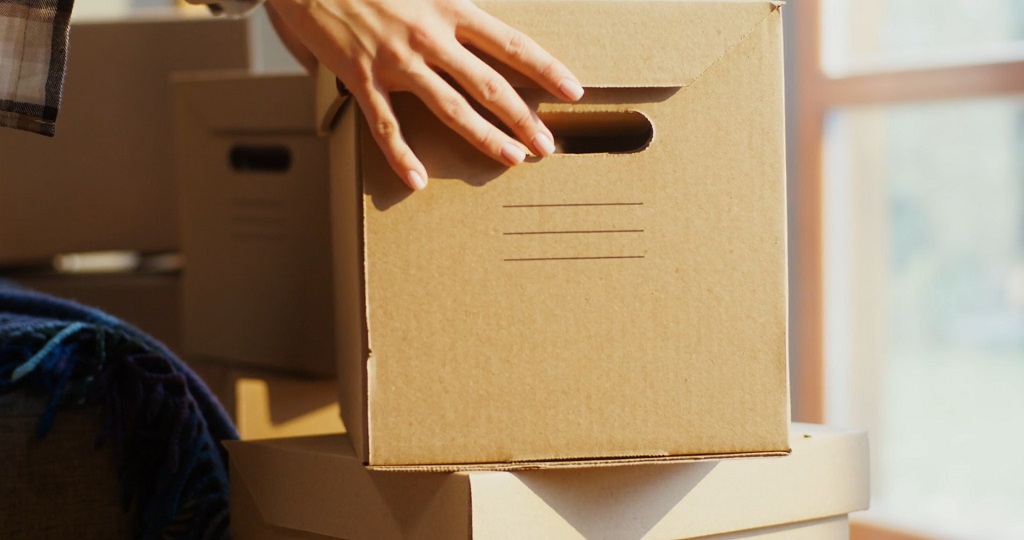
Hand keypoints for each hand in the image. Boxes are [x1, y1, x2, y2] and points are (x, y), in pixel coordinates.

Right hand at [264, 0, 583, 189]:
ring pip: (449, 108)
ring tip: (511, 160)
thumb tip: (471, 30)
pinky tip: (418, 181)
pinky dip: (401, 156)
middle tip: (547, 145)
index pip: (510, 43)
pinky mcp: (360, 76)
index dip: (545, 69)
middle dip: (523, 117)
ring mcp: (395, 60)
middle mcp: (428, 36)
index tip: (572, 90)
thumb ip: (449, 7)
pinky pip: (385, 125)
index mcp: (448, 7)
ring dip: (484, 137)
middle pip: (489, 84)